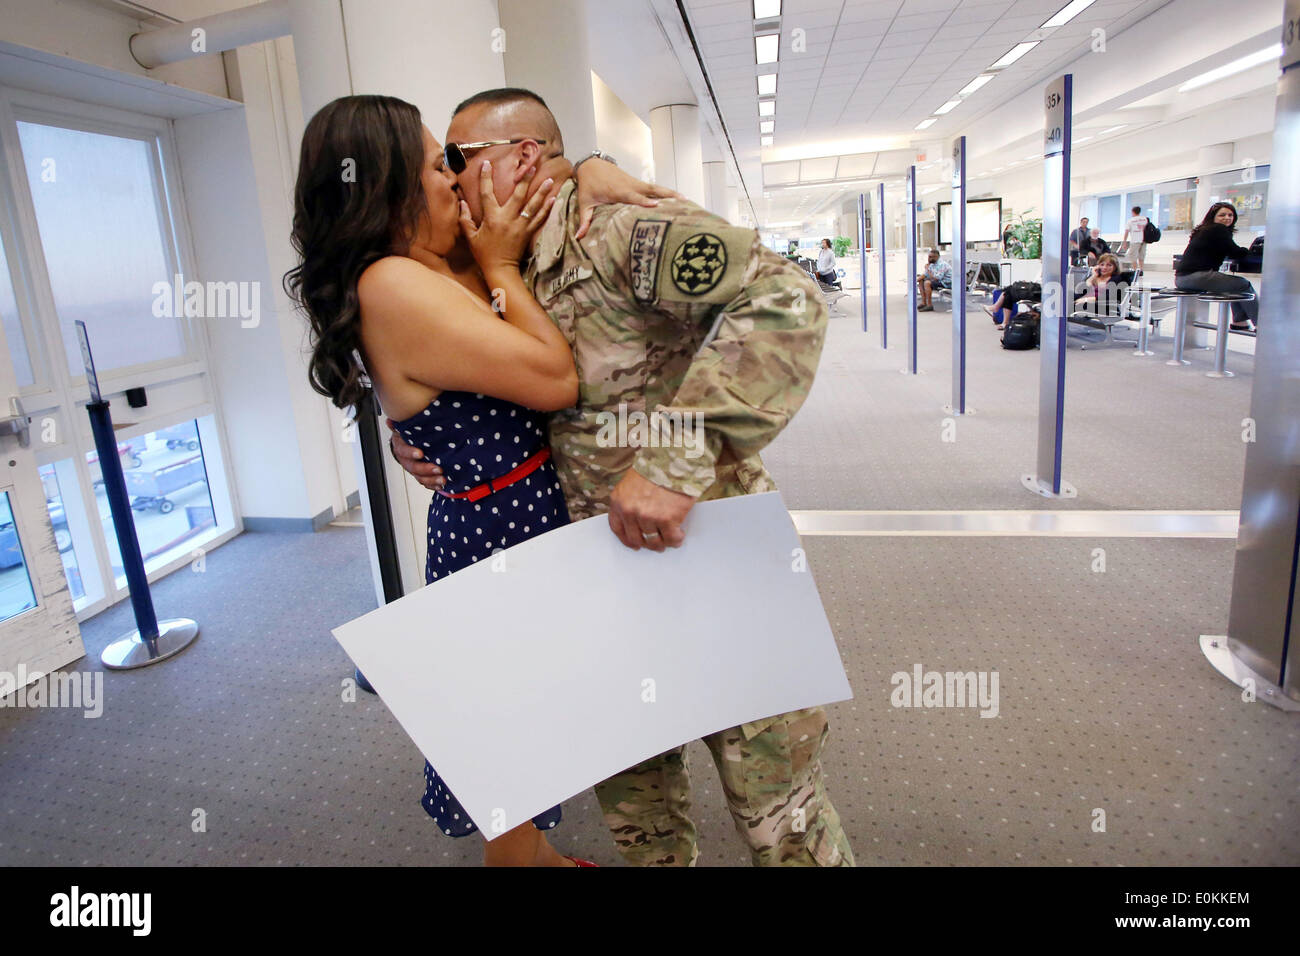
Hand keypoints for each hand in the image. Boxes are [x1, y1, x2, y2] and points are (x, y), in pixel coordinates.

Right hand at [387, 419, 444, 490]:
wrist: (408, 443)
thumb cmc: (408, 434)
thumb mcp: (406, 427)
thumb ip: (401, 424)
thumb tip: (389, 421)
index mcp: (400, 446)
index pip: (403, 450)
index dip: (410, 453)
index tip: (420, 453)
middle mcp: (405, 460)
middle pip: (412, 467)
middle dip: (425, 469)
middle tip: (438, 469)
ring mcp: (412, 469)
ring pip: (419, 477)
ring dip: (431, 480)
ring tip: (443, 480)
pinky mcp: (420, 475)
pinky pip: (425, 483)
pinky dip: (433, 485)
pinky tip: (441, 486)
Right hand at [458, 160, 554, 274]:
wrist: (501, 269)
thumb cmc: (484, 253)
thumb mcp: (471, 237)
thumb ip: (465, 219)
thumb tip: (462, 202)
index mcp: (492, 218)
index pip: (487, 193)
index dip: (486, 178)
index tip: (487, 164)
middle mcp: (508, 219)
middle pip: (518, 195)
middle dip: (525, 180)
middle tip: (532, 166)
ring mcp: (520, 226)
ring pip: (533, 206)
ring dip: (541, 192)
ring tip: (550, 180)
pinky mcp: (528, 233)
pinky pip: (539, 219)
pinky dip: (547, 209)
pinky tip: (553, 200)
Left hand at [574, 158, 681, 238]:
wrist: (592, 164)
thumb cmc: (588, 185)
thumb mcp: (585, 202)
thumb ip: (584, 219)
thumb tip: (578, 237)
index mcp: (617, 191)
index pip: (633, 197)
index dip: (644, 201)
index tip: (655, 206)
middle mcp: (630, 186)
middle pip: (651, 190)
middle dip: (665, 195)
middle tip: (681, 201)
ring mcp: (636, 183)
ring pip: (656, 188)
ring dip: (670, 193)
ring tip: (687, 200)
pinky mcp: (639, 183)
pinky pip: (654, 188)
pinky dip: (666, 192)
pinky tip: (678, 199)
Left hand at [606, 469, 693, 551]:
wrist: (674, 459)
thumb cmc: (656, 466)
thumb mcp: (633, 481)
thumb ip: (631, 499)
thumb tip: (639, 519)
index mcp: (618, 501)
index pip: (617, 528)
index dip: (627, 538)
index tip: (634, 543)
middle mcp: (630, 511)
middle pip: (635, 538)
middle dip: (646, 543)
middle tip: (655, 544)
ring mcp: (648, 516)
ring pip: (654, 541)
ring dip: (663, 543)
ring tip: (670, 539)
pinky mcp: (666, 519)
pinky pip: (671, 538)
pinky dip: (676, 539)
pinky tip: (679, 535)